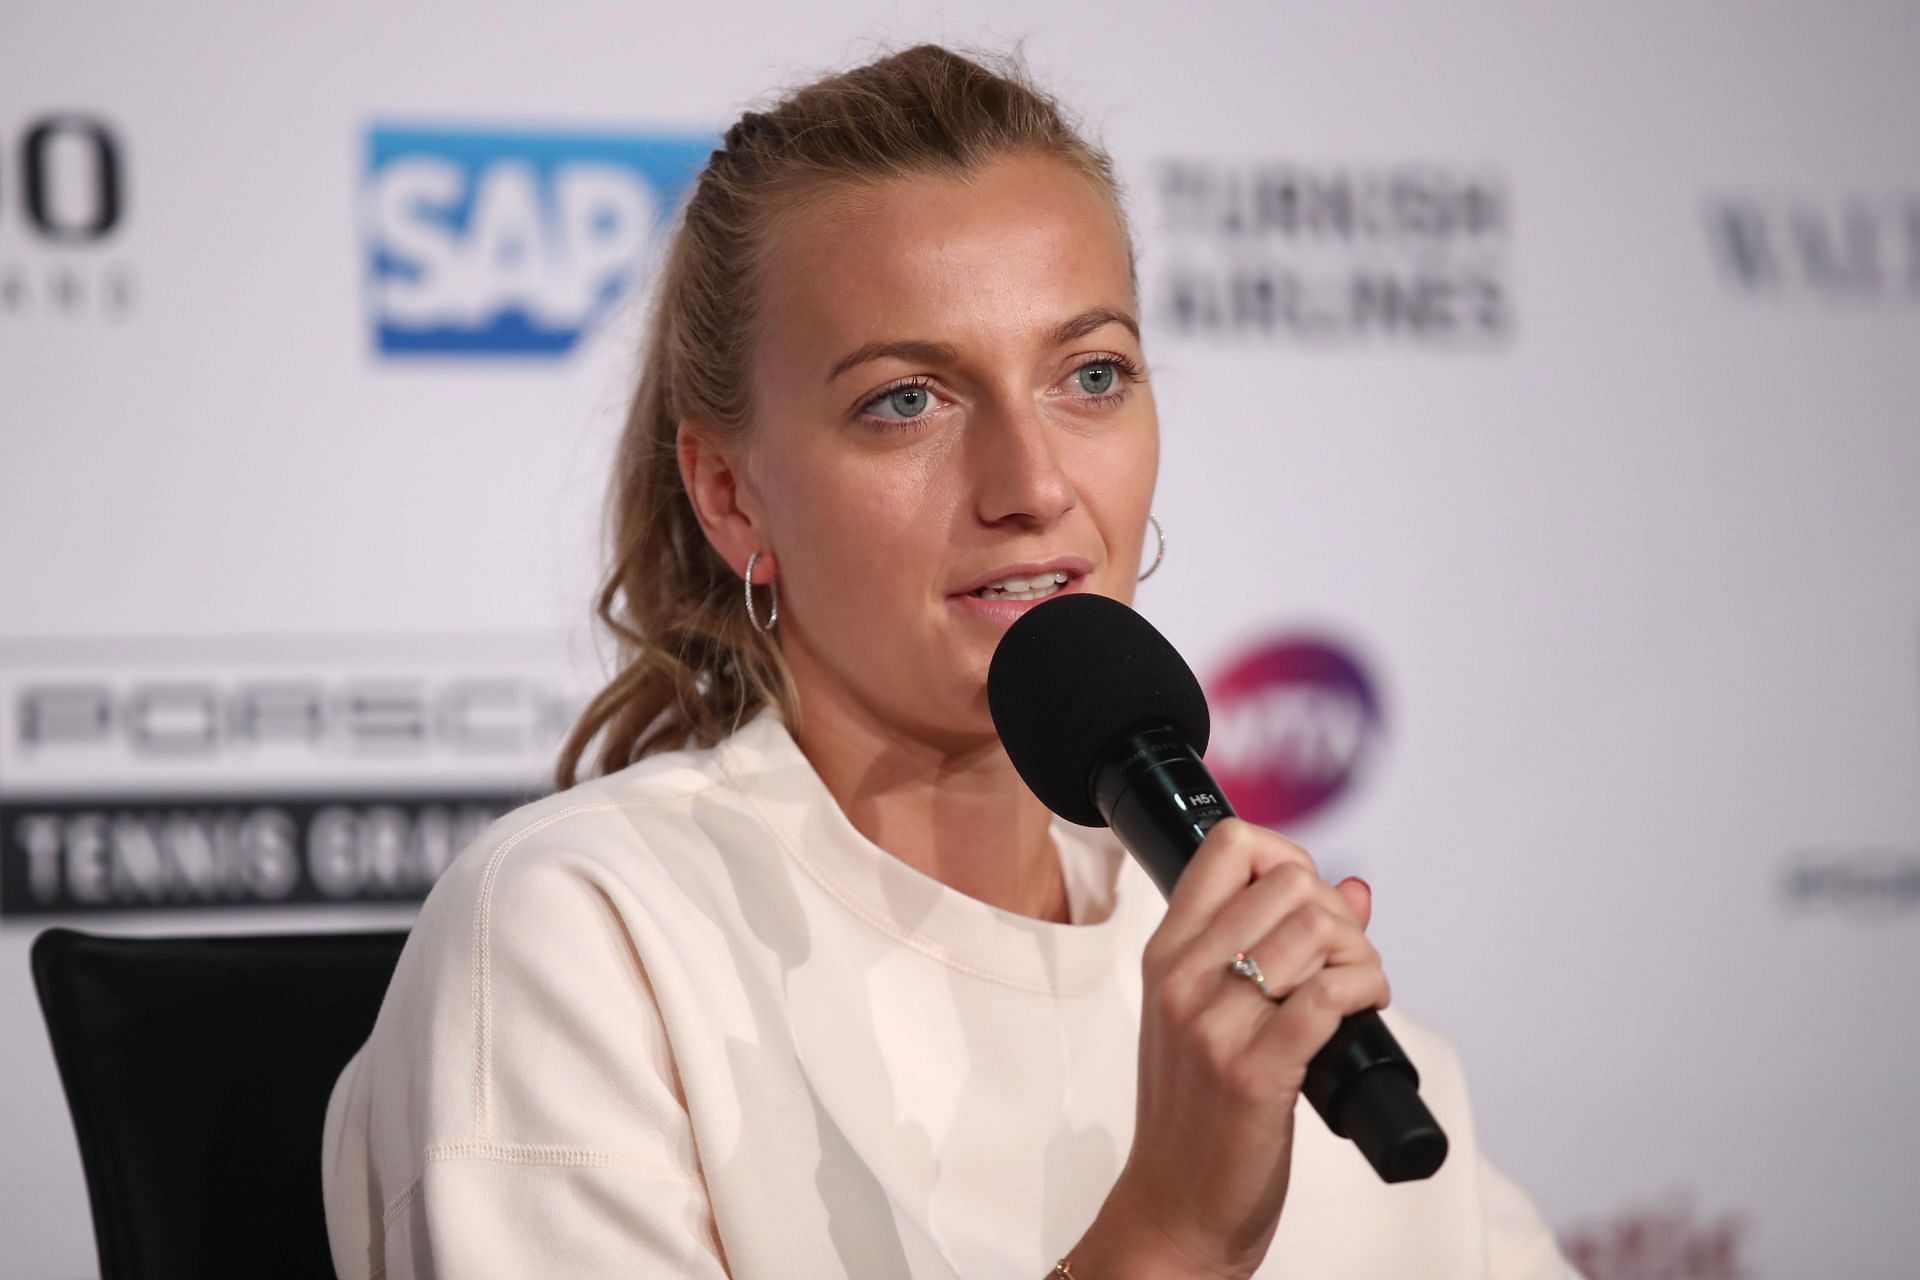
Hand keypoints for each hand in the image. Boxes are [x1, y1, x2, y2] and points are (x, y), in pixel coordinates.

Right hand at [1068, 818, 1386, 1279]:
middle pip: (1289, 881)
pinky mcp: (1255, 1073)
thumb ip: (1273, 943)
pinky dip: (1366, 992)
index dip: (1288, 855)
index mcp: (1166, 954)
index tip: (1308, 902)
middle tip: (1343, 963)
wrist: (1175, 1208)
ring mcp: (1214, 1025)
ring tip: (1355, 993)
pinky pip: (1330, 993)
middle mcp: (1183, 978)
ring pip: (1317, 932)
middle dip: (1337, 915)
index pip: (1229, 845)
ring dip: (1360, 956)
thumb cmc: (1196, 1113)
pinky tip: (1363, 1013)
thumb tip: (1355, 889)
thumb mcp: (1210, 1015)